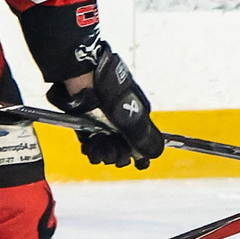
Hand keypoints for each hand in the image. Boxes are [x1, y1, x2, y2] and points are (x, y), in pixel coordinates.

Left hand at [50, 50, 163, 168]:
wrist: (82, 75)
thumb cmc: (110, 90)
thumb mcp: (130, 115)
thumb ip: (143, 136)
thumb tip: (158, 152)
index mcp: (136, 115)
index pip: (140, 141)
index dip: (138, 154)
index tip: (137, 163)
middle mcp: (120, 119)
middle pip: (122, 147)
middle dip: (119, 154)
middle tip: (114, 154)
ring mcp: (102, 121)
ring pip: (106, 146)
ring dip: (104, 153)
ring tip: (100, 150)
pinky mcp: (85, 122)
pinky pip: (90, 142)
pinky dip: (91, 149)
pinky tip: (91, 150)